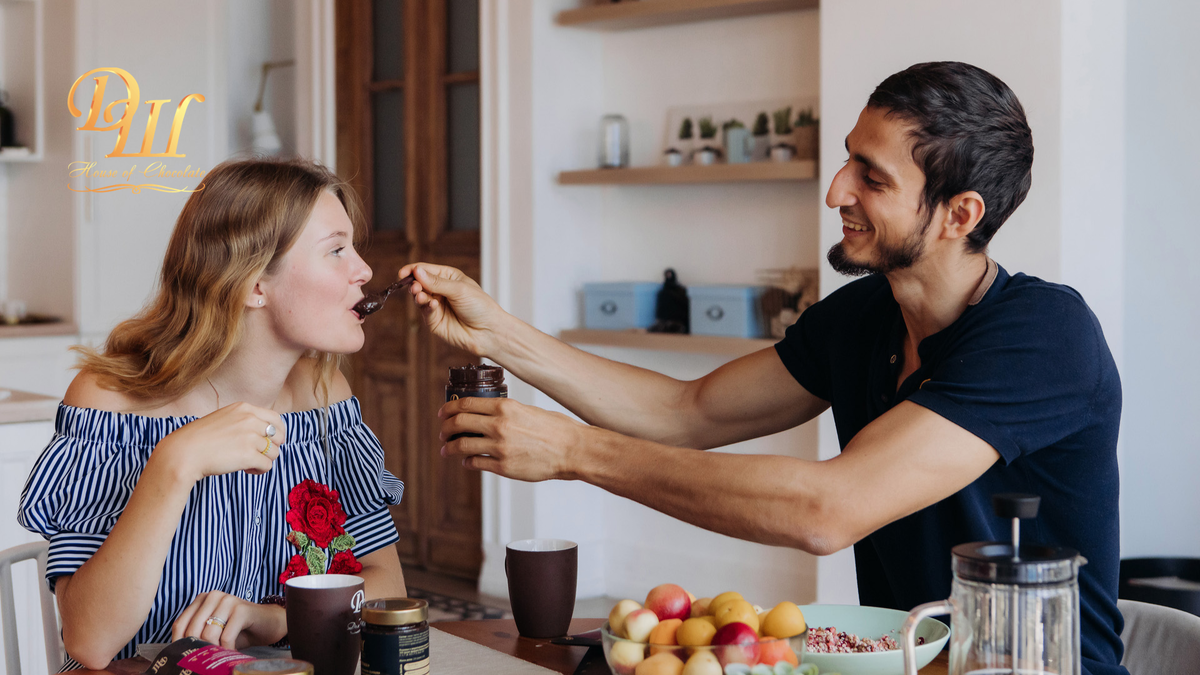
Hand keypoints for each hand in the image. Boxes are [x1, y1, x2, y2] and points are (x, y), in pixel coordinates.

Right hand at [154, 402, 286, 483]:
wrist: (183, 453)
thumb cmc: (200, 439)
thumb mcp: (224, 418)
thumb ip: (244, 421)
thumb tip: (266, 433)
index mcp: (244, 408)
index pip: (276, 418)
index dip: (278, 432)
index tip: (272, 441)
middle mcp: (250, 420)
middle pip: (278, 436)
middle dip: (272, 447)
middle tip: (259, 455)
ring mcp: (250, 437)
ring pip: (274, 452)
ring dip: (263, 460)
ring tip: (248, 464)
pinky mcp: (249, 455)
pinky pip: (267, 465)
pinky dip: (259, 470)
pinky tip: (246, 470)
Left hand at [172, 591, 286, 648]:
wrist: (269, 623)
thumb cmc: (240, 630)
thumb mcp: (215, 632)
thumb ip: (198, 636)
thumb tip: (178, 654)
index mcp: (202, 599)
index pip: (180, 625)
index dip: (179, 645)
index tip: (185, 659)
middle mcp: (213, 596)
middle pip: (193, 630)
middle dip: (199, 650)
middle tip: (205, 661)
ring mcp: (228, 600)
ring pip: (208, 634)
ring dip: (214, 651)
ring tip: (220, 657)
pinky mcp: (242, 609)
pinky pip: (226, 636)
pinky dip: (228, 650)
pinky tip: (232, 653)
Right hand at [398, 263, 508, 356]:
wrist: (488, 331)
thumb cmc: (480, 307)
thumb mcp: (459, 289)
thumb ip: (437, 282)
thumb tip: (417, 271)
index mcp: (448, 277)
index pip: (426, 270)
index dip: (413, 270)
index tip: (403, 273)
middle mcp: (441, 290)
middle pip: (419, 283)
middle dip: (414, 284)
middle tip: (415, 287)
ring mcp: (436, 306)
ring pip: (419, 298)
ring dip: (418, 296)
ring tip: (421, 295)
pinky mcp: (434, 321)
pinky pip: (425, 311)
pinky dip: (426, 307)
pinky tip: (433, 305)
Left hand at [438, 396, 588, 481]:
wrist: (572, 450)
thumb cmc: (555, 429)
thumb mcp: (528, 410)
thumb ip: (506, 412)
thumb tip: (488, 415)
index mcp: (505, 407)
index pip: (466, 404)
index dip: (449, 409)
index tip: (443, 413)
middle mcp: (499, 425)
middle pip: (459, 423)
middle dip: (445, 428)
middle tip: (443, 432)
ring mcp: (500, 447)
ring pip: (462, 446)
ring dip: (450, 448)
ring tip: (446, 450)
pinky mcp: (504, 467)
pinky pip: (476, 463)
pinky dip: (467, 462)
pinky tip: (467, 462)